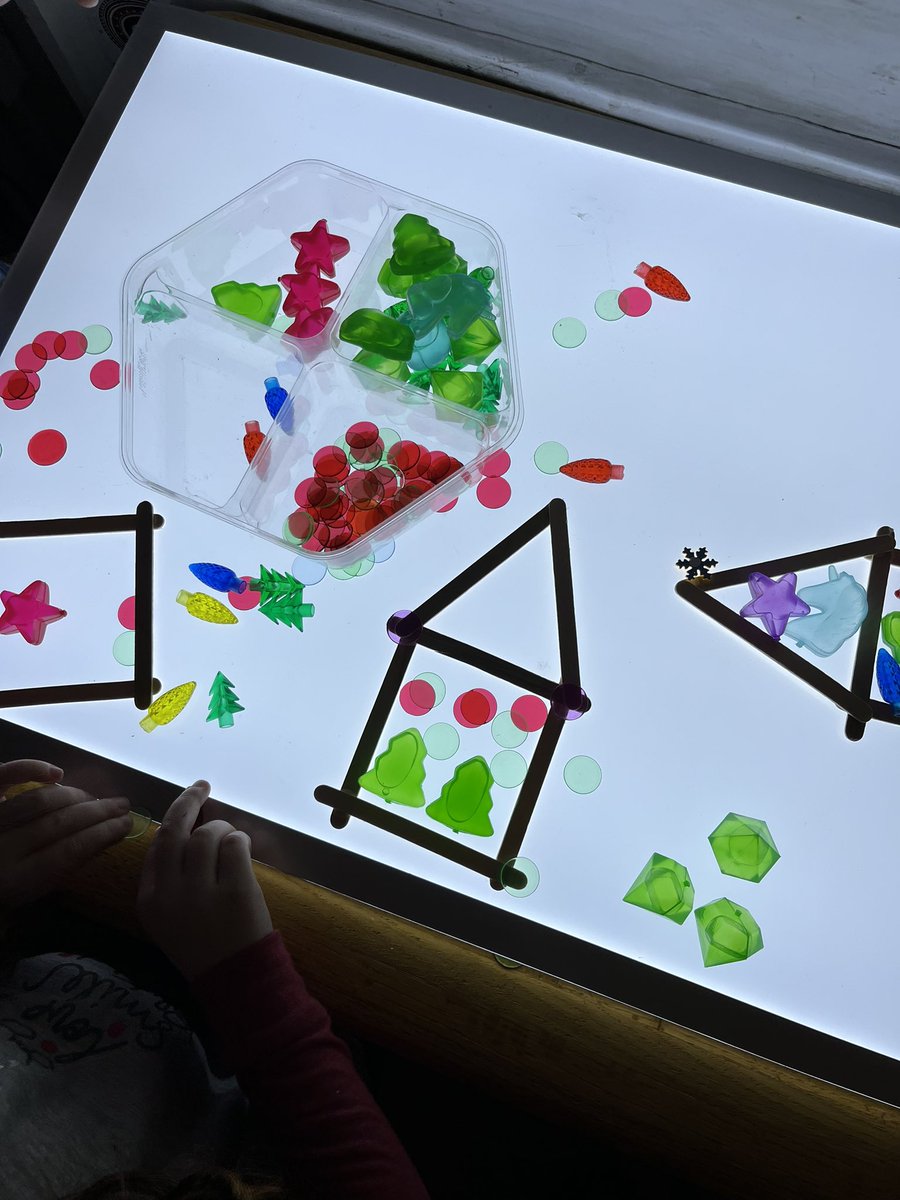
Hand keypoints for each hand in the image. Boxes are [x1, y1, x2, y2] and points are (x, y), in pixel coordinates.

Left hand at [0, 759, 131, 910]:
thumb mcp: (28, 892)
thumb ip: (61, 869)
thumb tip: (103, 839)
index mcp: (15, 881)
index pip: (70, 851)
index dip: (103, 834)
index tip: (127, 823)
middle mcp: (1, 849)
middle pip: (59, 823)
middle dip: (97, 812)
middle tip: (122, 805)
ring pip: (39, 801)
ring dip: (74, 796)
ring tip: (94, 799)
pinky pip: (4, 775)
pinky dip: (31, 768)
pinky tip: (56, 773)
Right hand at [137, 780, 272, 981]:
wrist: (234, 978)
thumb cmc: (203, 943)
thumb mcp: (168, 915)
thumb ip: (169, 876)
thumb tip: (184, 827)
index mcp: (150, 899)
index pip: (157, 844)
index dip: (173, 817)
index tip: (187, 802)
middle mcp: (170, 892)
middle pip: (176, 830)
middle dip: (189, 801)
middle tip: (202, 786)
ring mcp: (202, 891)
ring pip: (209, 834)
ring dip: (224, 830)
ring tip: (232, 846)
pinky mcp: (235, 889)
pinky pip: (235, 844)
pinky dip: (240, 841)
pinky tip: (242, 853)